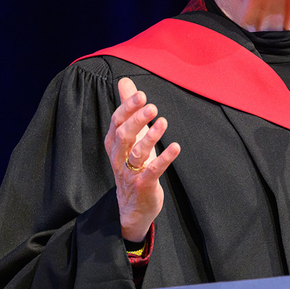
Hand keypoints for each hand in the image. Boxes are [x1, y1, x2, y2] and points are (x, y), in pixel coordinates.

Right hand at [104, 77, 180, 241]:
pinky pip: (153, 171)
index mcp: (114, 143)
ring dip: (150, 137)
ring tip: (163, 122)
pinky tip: (176, 147)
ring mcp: (130, 172)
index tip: (141, 95)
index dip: (127, 108)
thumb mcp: (129, 136)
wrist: (132, 207)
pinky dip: (164, 159)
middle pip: (123, 135)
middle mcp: (119, 157)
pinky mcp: (143, 185)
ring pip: (136, 153)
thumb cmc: (131, 165)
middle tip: (152, 106)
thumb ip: (128, 109)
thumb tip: (125, 81)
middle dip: (137, 120)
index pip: (116, 122)